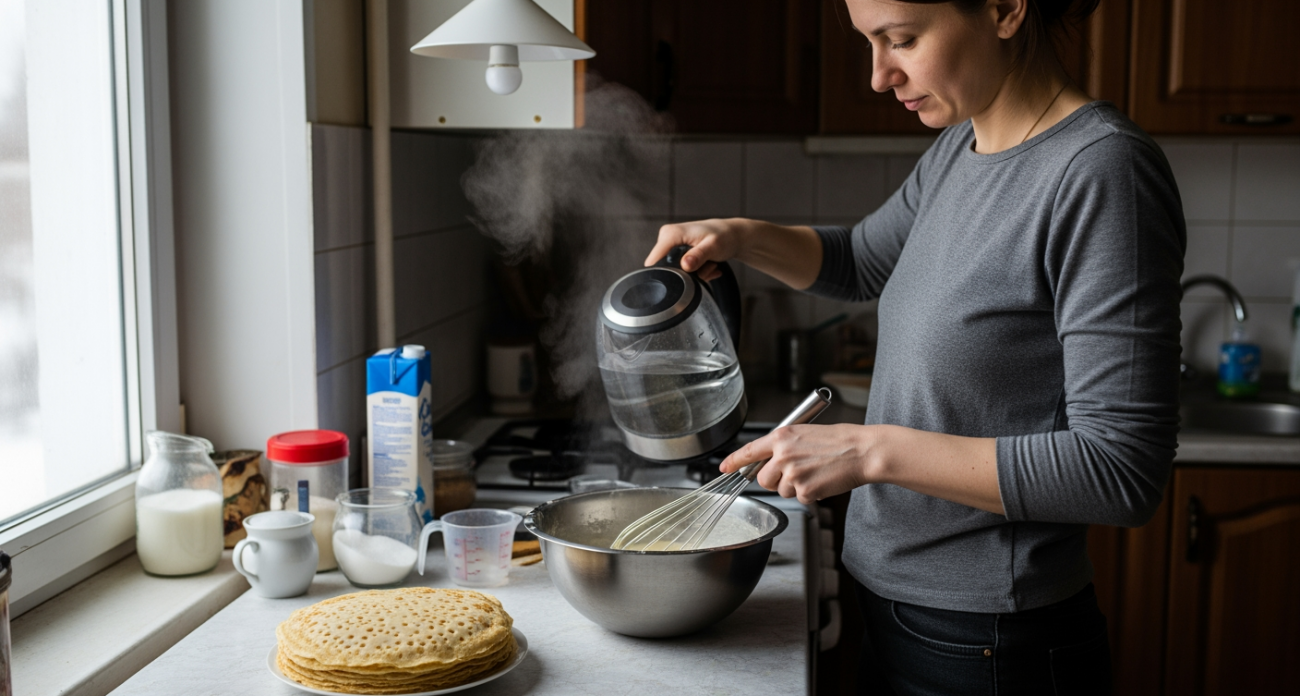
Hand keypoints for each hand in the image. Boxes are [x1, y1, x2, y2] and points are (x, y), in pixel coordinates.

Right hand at [644, 219, 750, 281]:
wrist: (732, 234)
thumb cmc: (724, 236)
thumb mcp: (713, 247)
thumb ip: (698, 256)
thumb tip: (685, 265)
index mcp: (672, 233)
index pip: (655, 258)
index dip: (666, 273)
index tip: (686, 276)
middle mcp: (667, 237)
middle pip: (666, 268)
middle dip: (687, 274)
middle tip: (706, 269)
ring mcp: (671, 245)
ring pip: (676, 271)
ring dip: (695, 274)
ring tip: (709, 265)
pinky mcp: (676, 251)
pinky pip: (681, 269)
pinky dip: (697, 271)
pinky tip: (708, 265)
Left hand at [718, 424, 875, 503]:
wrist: (862, 451)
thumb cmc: (839, 441)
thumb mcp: (805, 433)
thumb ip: (784, 446)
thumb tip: (770, 461)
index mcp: (781, 437)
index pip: (749, 451)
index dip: (734, 461)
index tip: (723, 468)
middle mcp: (782, 455)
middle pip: (763, 479)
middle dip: (776, 480)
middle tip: (796, 473)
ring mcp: (792, 473)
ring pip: (782, 491)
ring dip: (796, 487)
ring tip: (815, 473)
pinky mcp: (804, 490)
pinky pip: (800, 499)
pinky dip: (811, 494)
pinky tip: (823, 481)